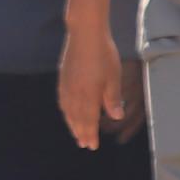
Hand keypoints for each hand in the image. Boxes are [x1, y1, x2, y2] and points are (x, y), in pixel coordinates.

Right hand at [58, 20, 135, 151]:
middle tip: (84, 144)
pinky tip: (68, 113)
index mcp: (89, 94)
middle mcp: (75, 93)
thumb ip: (113, 98)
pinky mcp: (63, 78)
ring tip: (76, 133)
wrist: (85, 33)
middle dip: (80, 133)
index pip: (89, 120)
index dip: (90, 134)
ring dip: (72, 124)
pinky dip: (66, 111)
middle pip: (77, 118)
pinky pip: (63, 100)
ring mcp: (67, 85)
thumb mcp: (113, 76)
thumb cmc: (104, 54)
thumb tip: (116, 117)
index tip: (92, 146)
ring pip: (68, 111)